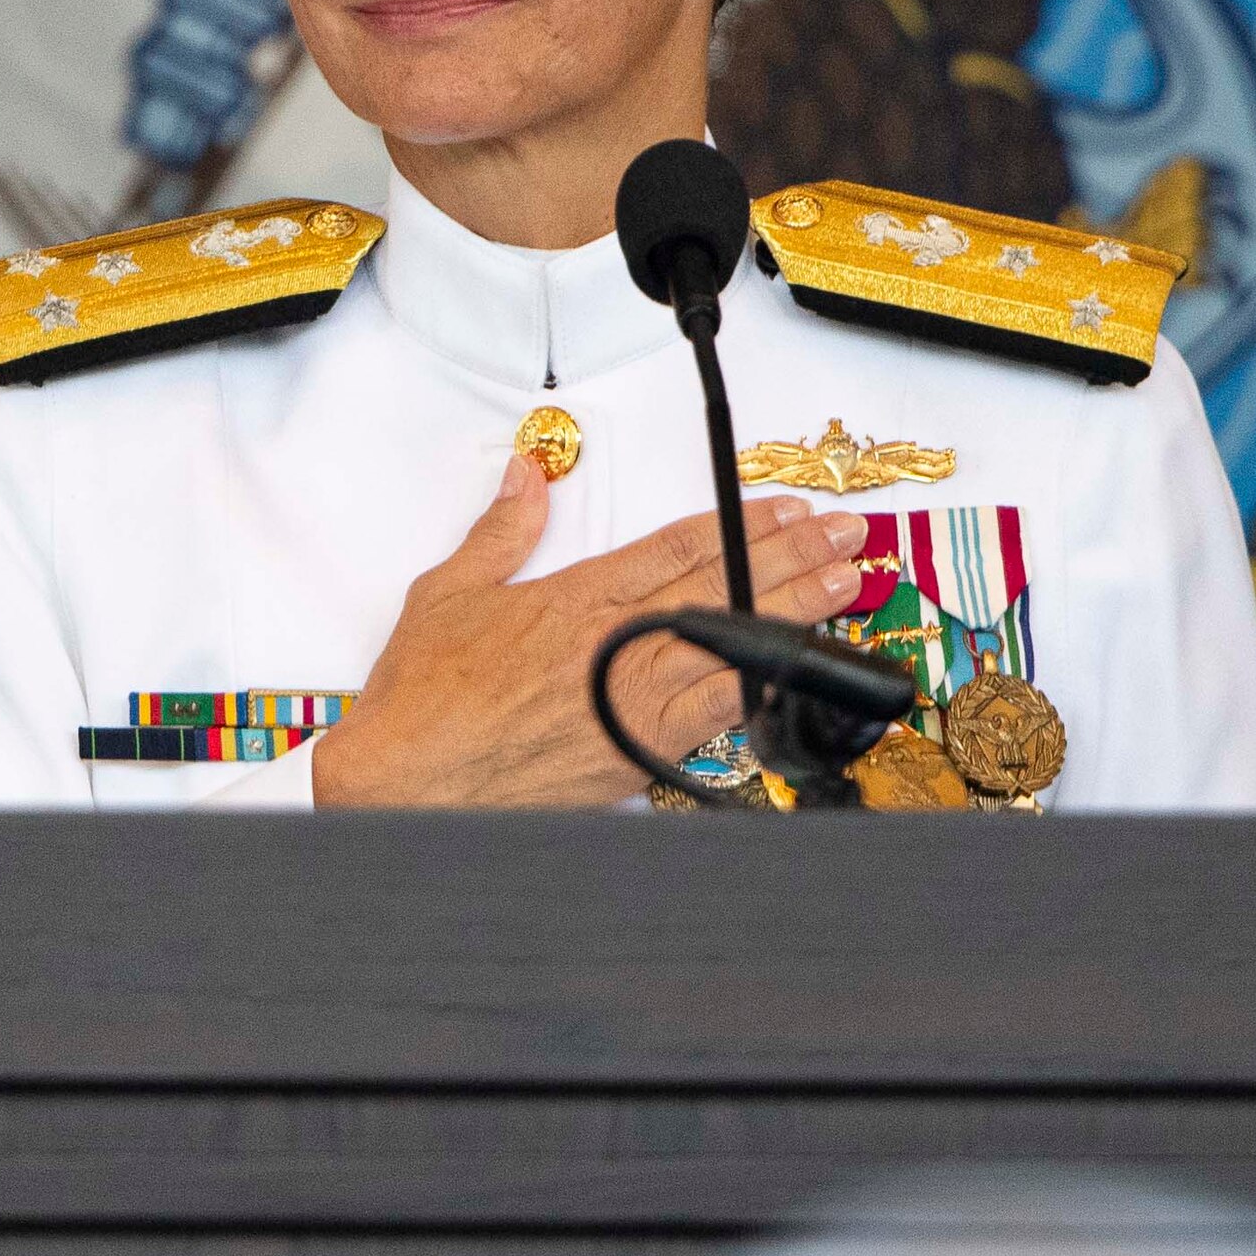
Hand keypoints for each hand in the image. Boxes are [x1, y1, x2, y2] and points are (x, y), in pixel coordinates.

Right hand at [309, 453, 880, 806]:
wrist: (409, 779)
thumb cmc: (423, 699)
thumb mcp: (449, 590)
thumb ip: (501, 530)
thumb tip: (526, 475)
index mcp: (576, 598)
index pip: (680, 547)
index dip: (742, 523)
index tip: (786, 508)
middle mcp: (614, 644)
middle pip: (722, 587)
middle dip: (792, 556)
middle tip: (844, 533)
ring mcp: (631, 700)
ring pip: (734, 645)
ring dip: (795, 611)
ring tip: (846, 585)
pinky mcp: (635, 752)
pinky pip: (717, 713)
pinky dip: (763, 686)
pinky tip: (801, 668)